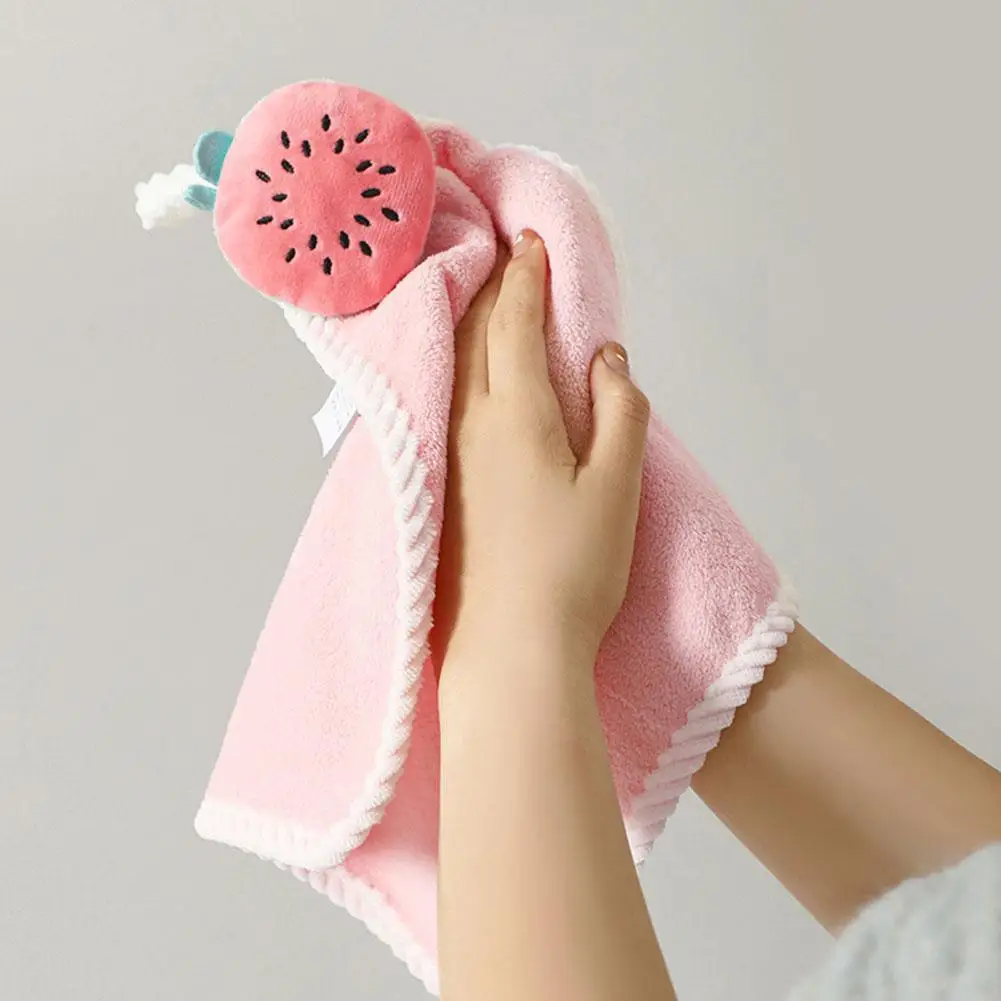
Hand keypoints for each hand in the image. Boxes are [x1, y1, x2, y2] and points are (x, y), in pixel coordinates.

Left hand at [432, 230, 650, 676]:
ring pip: (447, 368)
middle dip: (485, 287)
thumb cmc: (571, 571)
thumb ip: (619, 411)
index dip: (524, 278)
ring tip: (475, 299)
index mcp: (514, 415)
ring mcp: (444, 459)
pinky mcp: (435, 489)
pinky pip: (438, 404)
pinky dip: (448, 369)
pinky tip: (454, 377)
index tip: (529, 243)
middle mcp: (466, 426)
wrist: (510, 651)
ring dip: (462, 324)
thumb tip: (606, 357)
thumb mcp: (618, 487)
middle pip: (469, 336)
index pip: (511, 323)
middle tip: (496, 254)